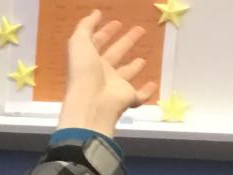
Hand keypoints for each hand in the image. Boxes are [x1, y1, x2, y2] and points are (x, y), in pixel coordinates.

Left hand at [57, 10, 157, 137]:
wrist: (91, 104)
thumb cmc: (84, 73)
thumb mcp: (79, 44)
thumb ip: (85, 27)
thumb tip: (95, 13)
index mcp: (88, 61)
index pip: (96, 44)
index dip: (104, 32)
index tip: (116, 22)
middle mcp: (100, 74)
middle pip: (114, 55)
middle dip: (125, 42)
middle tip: (138, 30)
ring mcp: (114, 88)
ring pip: (125, 75)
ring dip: (132, 67)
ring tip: (142, 58)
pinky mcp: (126, 99)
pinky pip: (138, 96)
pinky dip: (146, 92)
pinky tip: (152, 84)